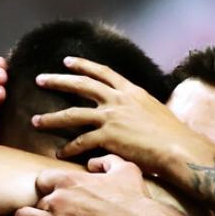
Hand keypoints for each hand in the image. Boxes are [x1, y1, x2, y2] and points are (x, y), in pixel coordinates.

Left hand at [12, 154, 158, 215]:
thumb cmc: (134, 200)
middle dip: (45, 207)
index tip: (57, 197)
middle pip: (38, 199)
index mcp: (70, 178)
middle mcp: (58, 196)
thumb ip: (106, 161)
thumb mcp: (126, 170)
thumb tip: (92, 164)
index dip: (49, 189)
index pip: (43, 179)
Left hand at [32, 57, 214, 173]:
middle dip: (58, 81)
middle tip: (40, 79)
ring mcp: (112, 117)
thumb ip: (140, 109)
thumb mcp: (156, 112)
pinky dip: (69, 148)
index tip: (67, 61)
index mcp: (131, 91)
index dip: (83, 65)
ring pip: (73, 114)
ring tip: (36, 121)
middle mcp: (118, 100)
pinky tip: (59, 153)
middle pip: (81, 85)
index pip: (102, 72)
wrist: (178, 148)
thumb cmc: (173, 135)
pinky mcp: (109, 137)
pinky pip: (81, 141)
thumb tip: (137, 113)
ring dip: (52, 118)